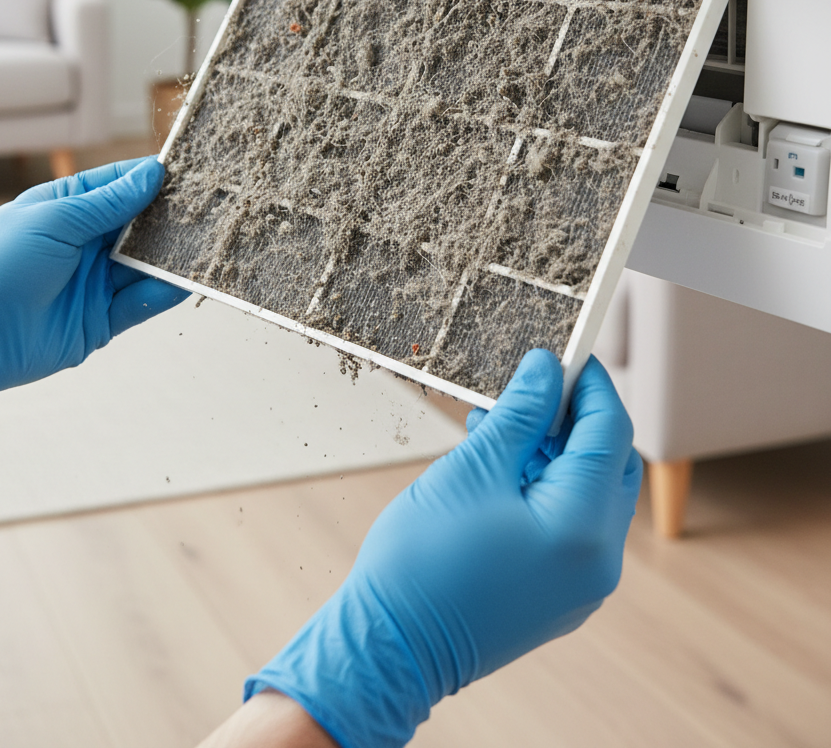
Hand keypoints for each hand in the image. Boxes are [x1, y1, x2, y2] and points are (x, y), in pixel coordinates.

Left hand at [0, 158, 186, 451]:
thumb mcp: (55, 220)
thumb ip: (108, 202)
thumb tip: (151, 175)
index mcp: (66, 210)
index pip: (117, 185)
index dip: (150, 178)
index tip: (187, 170)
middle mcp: (83, 244)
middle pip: (138, 225)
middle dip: (170, 217)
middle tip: (209, 206)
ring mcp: (93, 282)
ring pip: (145, 264)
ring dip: (172, 255)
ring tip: (207, 242)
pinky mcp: (101, 320)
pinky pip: (141, 303)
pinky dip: (163, 292)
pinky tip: (185, 280)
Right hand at [245, 350, 641, 747]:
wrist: (390, 646)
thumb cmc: (423, 561)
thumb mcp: (473, 469)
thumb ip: (520, 415)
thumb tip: (544, 371)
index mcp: (583, 527)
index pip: (609, 433)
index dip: (589, 385)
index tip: (566, 353)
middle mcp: (597, 560)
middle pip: (606, 465)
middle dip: (572, 418)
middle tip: (532, 385)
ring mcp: (580, 584)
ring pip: (585, 495)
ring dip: (552, 452)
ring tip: (500, 423)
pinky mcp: (558, 595)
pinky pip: (567, 525)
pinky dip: (543, 488)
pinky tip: (500, 464)